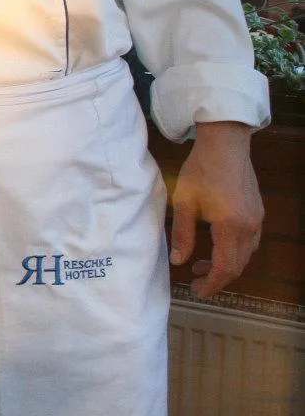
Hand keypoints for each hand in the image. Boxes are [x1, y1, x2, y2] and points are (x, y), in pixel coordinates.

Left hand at [169, 121, 263, 297]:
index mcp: (231, 227)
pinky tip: (216, 246)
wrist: (225, 144)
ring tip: (201, 264)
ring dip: (226, 265)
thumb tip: (178, 261)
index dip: (211, 284)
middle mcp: (250, 227)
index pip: (225, 268)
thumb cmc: (201, 170)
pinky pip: (250, 242)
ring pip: (245, 255)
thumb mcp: (184, 203)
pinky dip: (234, 251)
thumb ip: (182, 235)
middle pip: (238, 265)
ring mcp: (257, 219)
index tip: (196, 291)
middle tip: (196, 280)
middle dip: (217, 278)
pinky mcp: (257, 212)